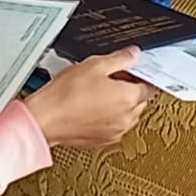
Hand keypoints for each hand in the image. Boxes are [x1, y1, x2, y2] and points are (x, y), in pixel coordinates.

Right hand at [25, 48, 154, 147]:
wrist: (45, 119)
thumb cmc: (66, 95)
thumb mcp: (94, 65)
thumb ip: (120, 58)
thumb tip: (133, 54)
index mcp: (129, 98)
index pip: (150, 86)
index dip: (142, 75)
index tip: (134, 70)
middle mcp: (126, 118)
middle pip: (140, 101)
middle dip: (131, 89)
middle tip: (114, 78)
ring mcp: (115, 132)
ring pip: (128, 115)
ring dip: (121, 104)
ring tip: (100, 92)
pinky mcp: (103, 140)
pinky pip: (114, 126)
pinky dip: (110, 117)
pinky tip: (93, 107)